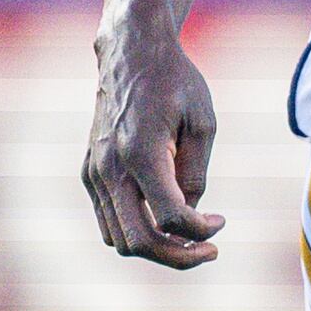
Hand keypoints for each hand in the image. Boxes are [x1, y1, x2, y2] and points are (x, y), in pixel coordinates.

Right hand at [82, 36, 222, 267]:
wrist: (130, 53)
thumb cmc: (174, 82)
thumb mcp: (202, 122)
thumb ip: (195, 173)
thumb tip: (191, 214)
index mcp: (141, 153)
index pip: (170, 218)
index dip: (200, 233)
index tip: (221, 222)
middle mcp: (110, 168)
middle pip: (139, 242)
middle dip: (178, 257)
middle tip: (210, 251)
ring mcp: (94, 173)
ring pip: (119, 239)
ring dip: (156, 250)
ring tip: (189, 240)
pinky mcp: (89, 172)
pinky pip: (109, 221)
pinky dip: (136, 233)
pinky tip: (165, 222)